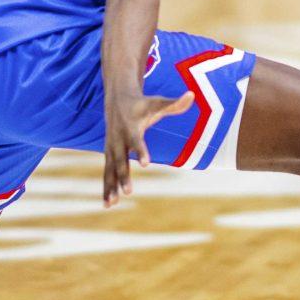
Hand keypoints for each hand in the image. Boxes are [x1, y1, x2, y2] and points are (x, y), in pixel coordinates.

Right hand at [102, 87, 196, 206]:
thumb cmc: (142, 104)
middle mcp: (118, 139)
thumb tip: (192, 95)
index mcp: (131, 127)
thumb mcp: (158, 102)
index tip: (146, 163)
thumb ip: (175, 104)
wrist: (116, 98)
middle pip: (120, 160)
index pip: (136, 140)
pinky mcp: (108, 154)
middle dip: (124, 176)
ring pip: (110, 170)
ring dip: (110, 187)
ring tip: (111, 205)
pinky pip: (107, 173)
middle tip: (129, 192)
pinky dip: (106, 187)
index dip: (141, 150)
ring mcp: (111, 148)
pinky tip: (108, 204)